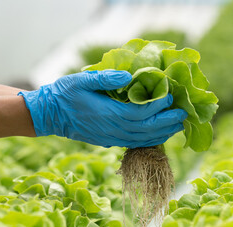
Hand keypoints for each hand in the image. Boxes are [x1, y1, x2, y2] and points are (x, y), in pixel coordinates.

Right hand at [19, 70, 186, 147]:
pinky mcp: (108, 141)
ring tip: (177, 126)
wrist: (49, 115)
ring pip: (142, 139)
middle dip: (167, 123)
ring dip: (162, 133)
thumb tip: (130, 76)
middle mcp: (112, 130)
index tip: (170, 96)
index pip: (141, 113)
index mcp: (108, 114)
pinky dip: (149, 140)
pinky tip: (158, 134)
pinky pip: (134, 143)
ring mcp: (111, 138)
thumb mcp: (82, 79)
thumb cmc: (65, 94)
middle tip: (184, 114)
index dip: (158, 106)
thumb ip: (106, 78)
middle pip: (147, 130)